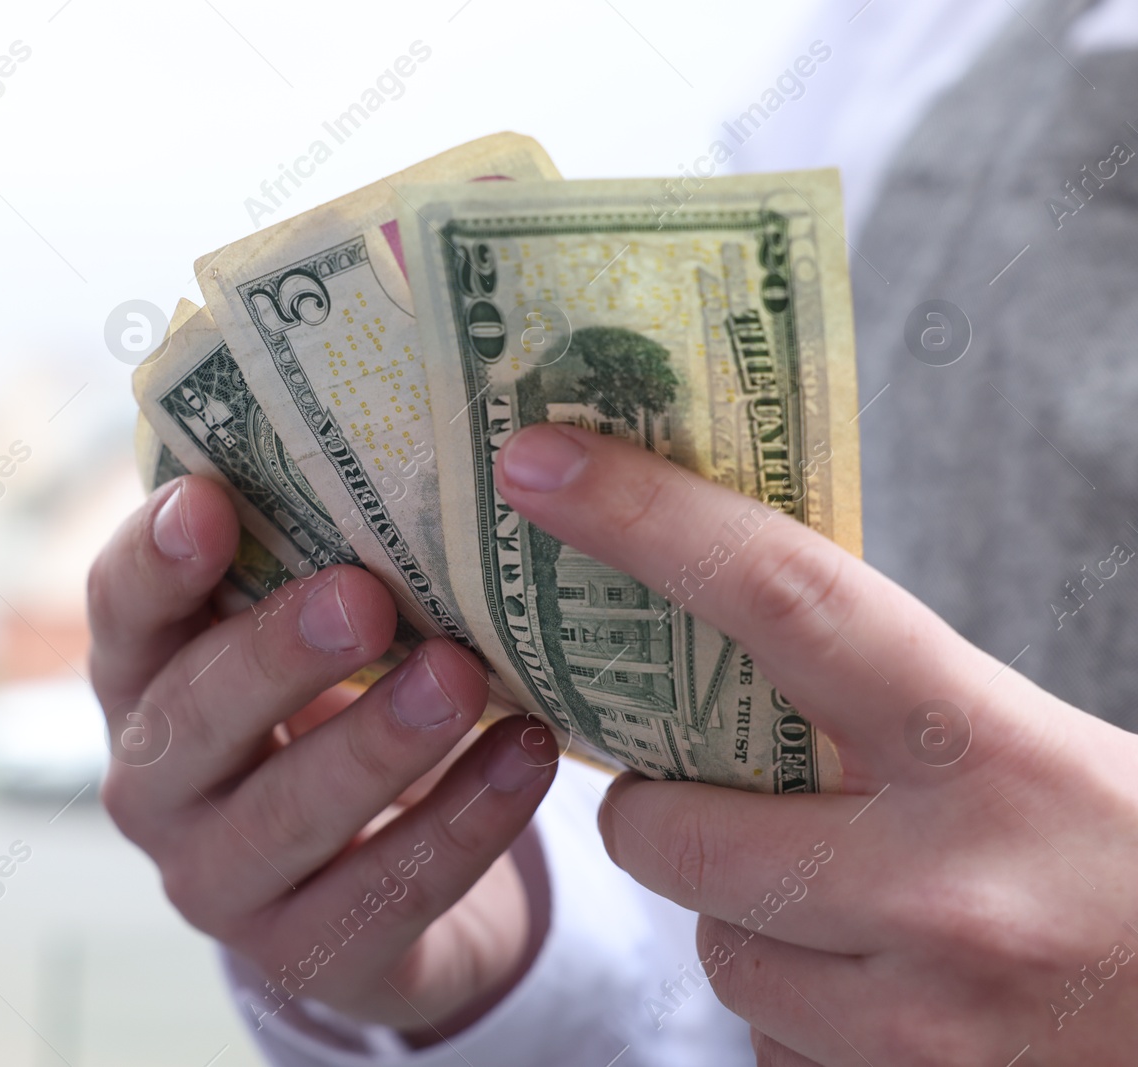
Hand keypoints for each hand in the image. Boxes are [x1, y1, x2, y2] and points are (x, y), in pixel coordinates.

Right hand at [88, 476, 557, 1036]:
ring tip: (461, 677)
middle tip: (362, 596)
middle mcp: (156, 785)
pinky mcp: (308, 956)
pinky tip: (527, 755)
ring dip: (376, 743)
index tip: (209, 500)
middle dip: (275, 655)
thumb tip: (400, 424)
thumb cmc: (334, 708)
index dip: (154, 561)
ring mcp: (220, 883)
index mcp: (144, 680)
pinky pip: (385, 894)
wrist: (377, 881)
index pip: (119, 613)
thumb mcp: (305, 633)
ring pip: (285, 816)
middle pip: (191, 719)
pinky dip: (461, 823)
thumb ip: (311, 554)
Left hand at [495, 423, 1137, 1065]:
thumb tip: (726, 637)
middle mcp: (947, 892)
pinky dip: (806, 1010)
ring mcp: (924, 1027)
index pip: (783, 598)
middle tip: (703, 791)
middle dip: (656, 811)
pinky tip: (891, 992)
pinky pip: (775, 1043)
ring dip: (745, 919)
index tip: (539, 461)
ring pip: (719, 952)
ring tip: (845, 902)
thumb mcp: (1036, 749)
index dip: (644, 517)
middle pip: (669, 831)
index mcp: (992, 749)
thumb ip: (892, 703)